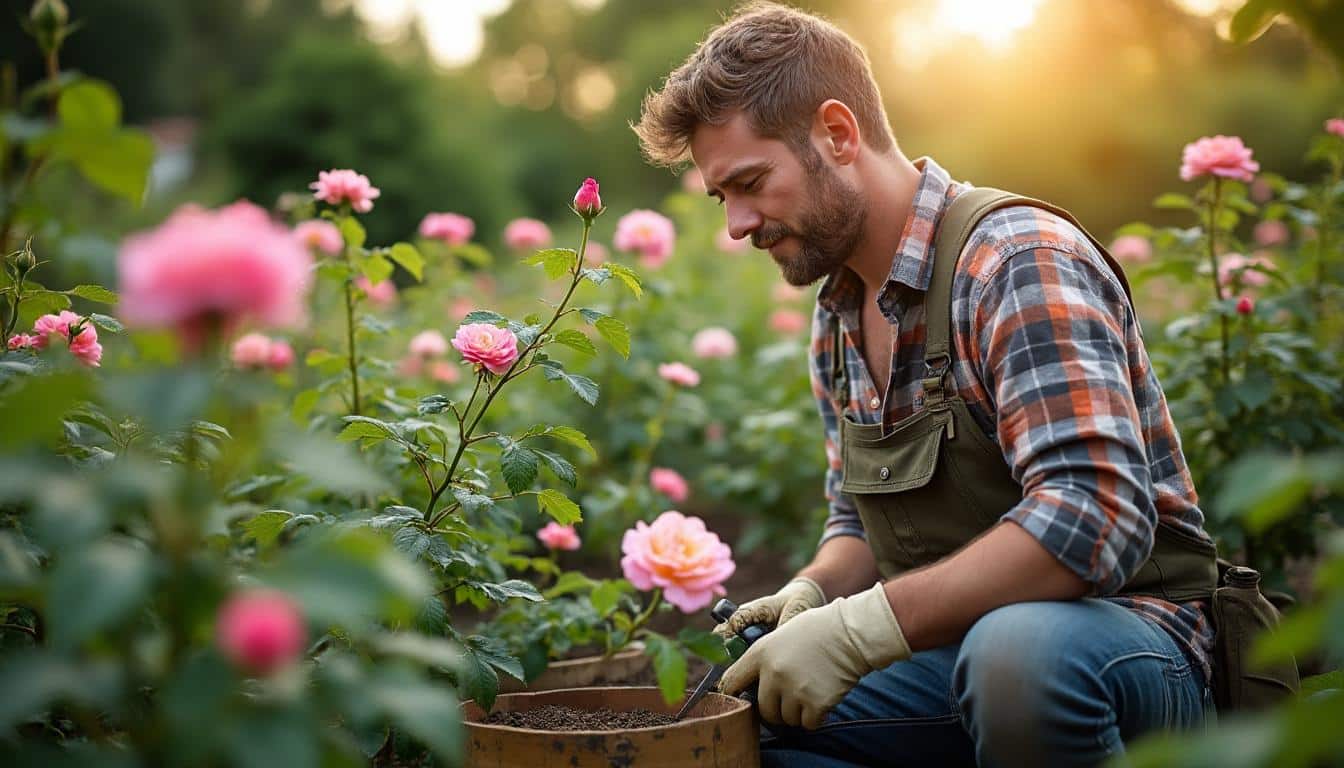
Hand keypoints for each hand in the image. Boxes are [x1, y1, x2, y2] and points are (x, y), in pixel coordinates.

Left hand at [718, 582, 910, 729]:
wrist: (850, 633)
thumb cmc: (818, 630)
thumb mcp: (781, 634)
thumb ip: (764, 657)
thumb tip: (751, 682)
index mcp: (761, 653)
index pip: (732, 682)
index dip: (734, 693)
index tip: (740, 699)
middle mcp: (774, 673)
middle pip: (764, 709)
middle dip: (776, 708)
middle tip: (790, 697)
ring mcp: (794, 690)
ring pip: (787, 719)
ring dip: (797, 711)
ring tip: (810, 690)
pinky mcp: (816, 704)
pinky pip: (808, 723)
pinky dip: (815, 716)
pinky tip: (822, 698)